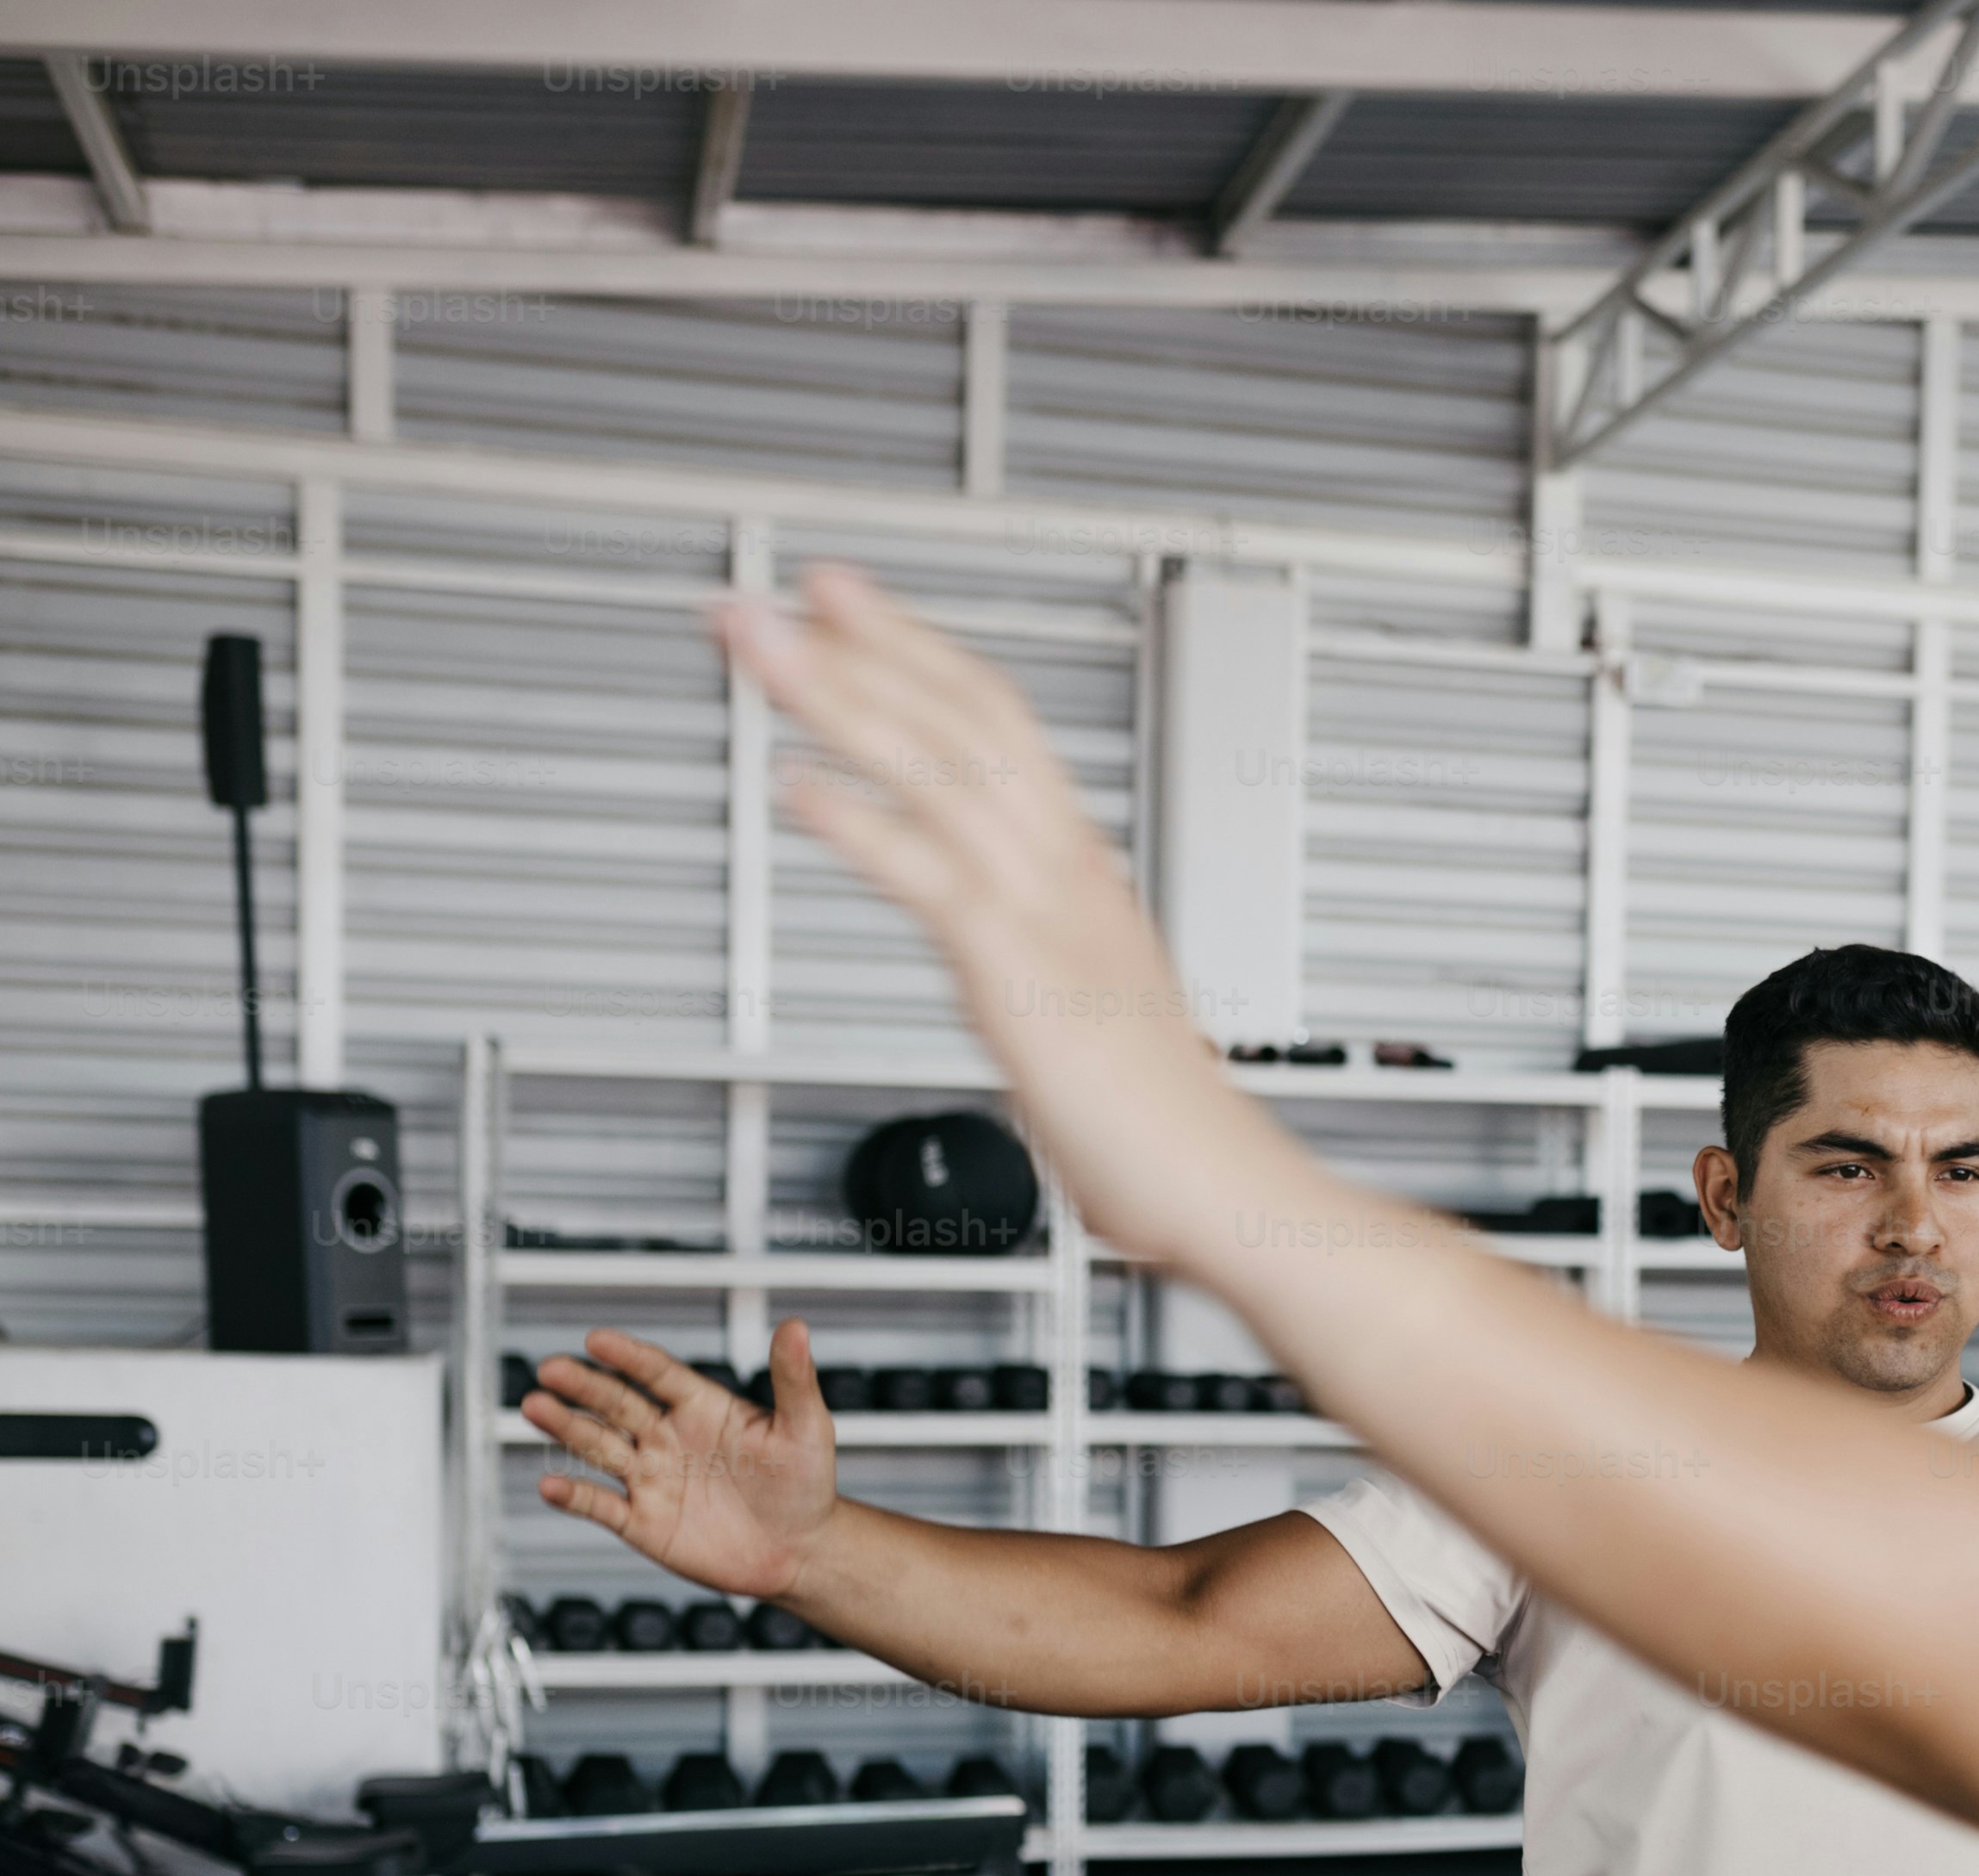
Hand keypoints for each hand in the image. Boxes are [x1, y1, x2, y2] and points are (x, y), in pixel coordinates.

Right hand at [528, 1322, 840, 1603]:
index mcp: (702, 1408)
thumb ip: (794, 1379)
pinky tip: (548, 1484)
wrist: (801, 1551)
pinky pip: (601, 1506)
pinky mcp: (643, 1522)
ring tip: (533, 1407)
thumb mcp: (806, 1428)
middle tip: (551, 1368)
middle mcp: (668, 1438)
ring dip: (566, 1428)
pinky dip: (575, 1496)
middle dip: (584, 1387)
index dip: (629, 1357)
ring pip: (599, 1447)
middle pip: (618, 1405)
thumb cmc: (806, 1485)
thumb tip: (796, 1326)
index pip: (658, 1374)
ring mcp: (651, 1479)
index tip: (597, 1339)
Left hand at [710, 565, 1256, 1263]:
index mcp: (1081, 868)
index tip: (847, 603)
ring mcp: (1043, 912)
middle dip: (863, 643)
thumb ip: (1039, 949)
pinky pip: (929, 877)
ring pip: (939, 770)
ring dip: (839, 698)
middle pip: (964, 716)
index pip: (998, 722)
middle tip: (772, 592)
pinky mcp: (1016, 971)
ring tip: (762, 647)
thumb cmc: (1157, 1117)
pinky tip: (797, 787)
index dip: (918, 649)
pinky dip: (858, 823)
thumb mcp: (1092, 997)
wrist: (1217, 1181)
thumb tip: (997, 941)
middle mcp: (1063, 869)